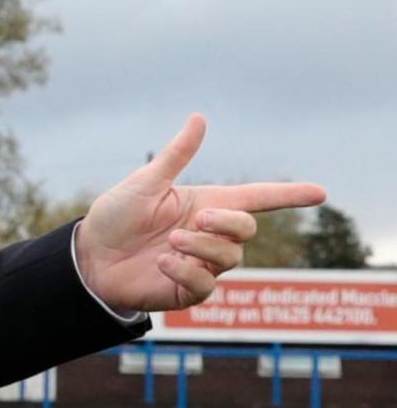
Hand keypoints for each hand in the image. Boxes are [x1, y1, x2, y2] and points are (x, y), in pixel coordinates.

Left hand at [75, 113, 325, 313]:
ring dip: (202, 247)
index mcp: (206, 204)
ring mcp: (200, 264)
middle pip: (247, 229)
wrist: (87, 256)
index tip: (320, 193)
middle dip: (228, 223)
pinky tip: (163, 264)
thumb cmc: (114, 217)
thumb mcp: (145, 184)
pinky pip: (206, 284)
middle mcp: (209, 235)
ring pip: (230, 257)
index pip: (257, 199)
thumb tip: (199, 118)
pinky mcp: (187, 289)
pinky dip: (187, 271)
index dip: (289, 195)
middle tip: (198, 219)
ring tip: (170, 242)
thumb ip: (176, 156)